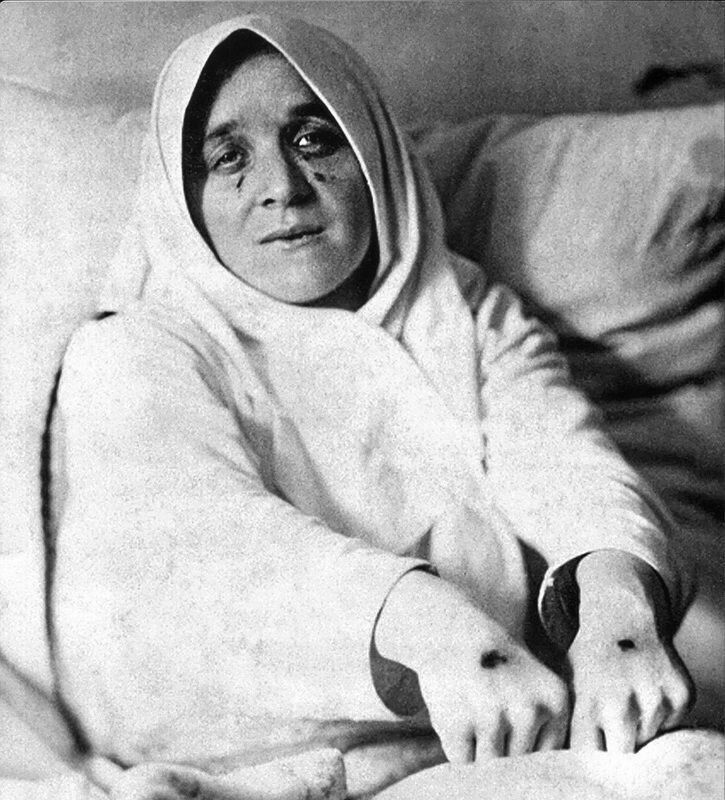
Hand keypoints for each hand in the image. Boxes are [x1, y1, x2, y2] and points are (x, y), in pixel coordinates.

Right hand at [375, 571, 568, 761]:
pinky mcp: (457, 724)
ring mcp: (491, 718)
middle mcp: (529, 711)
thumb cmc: (495, 665)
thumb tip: (542, 784)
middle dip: (502, 749)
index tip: (512, 731)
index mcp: (556, 700)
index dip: (527, 749)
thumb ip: (545, 730)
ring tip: (474, 714)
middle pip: (521, 764)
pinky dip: (458, 746)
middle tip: (489, 717)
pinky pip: (463, 762)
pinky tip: (458, 713)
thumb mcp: (534, 686)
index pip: (550, 757)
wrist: (450, 632)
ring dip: (479, 750)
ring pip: (491, 767)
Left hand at [568, 551, 693, 752]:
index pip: (590, 753)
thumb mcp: (570, 681)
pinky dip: (661, 713)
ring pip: (648, 738)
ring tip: (627, 693)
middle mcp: (620, 700)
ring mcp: (654, 697)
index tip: (590, 735)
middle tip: (610, 716)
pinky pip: (671, 724)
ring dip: (639, 726)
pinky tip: (647, 686)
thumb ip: (575, 722)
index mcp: (587, 698)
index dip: (590, 749)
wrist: (622, 613)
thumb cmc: (591, 654)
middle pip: (622, 754)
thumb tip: (577, 755)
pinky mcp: (681, 693)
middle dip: (616, 743)